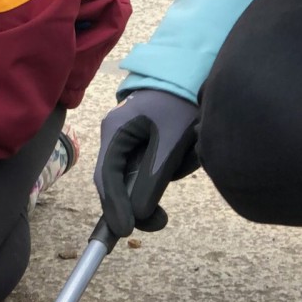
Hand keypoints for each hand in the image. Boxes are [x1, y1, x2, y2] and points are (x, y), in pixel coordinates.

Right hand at [94, 89, 198, 237]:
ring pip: (140, 174)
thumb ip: (151, 179)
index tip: (124, 232)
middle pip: (120, 180)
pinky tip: (189, 150)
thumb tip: (137, 215)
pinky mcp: (149, 139)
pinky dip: (172, 164)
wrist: (196, 69)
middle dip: (145, 193)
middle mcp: (117, 135)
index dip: (113, 207)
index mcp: (115, 131)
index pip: (105, 178)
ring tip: (190, 153)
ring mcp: (132, 137)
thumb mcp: (169, 142)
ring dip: (165, 174)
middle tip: (162, 219)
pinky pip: (154, 164)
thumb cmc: (181, 101)